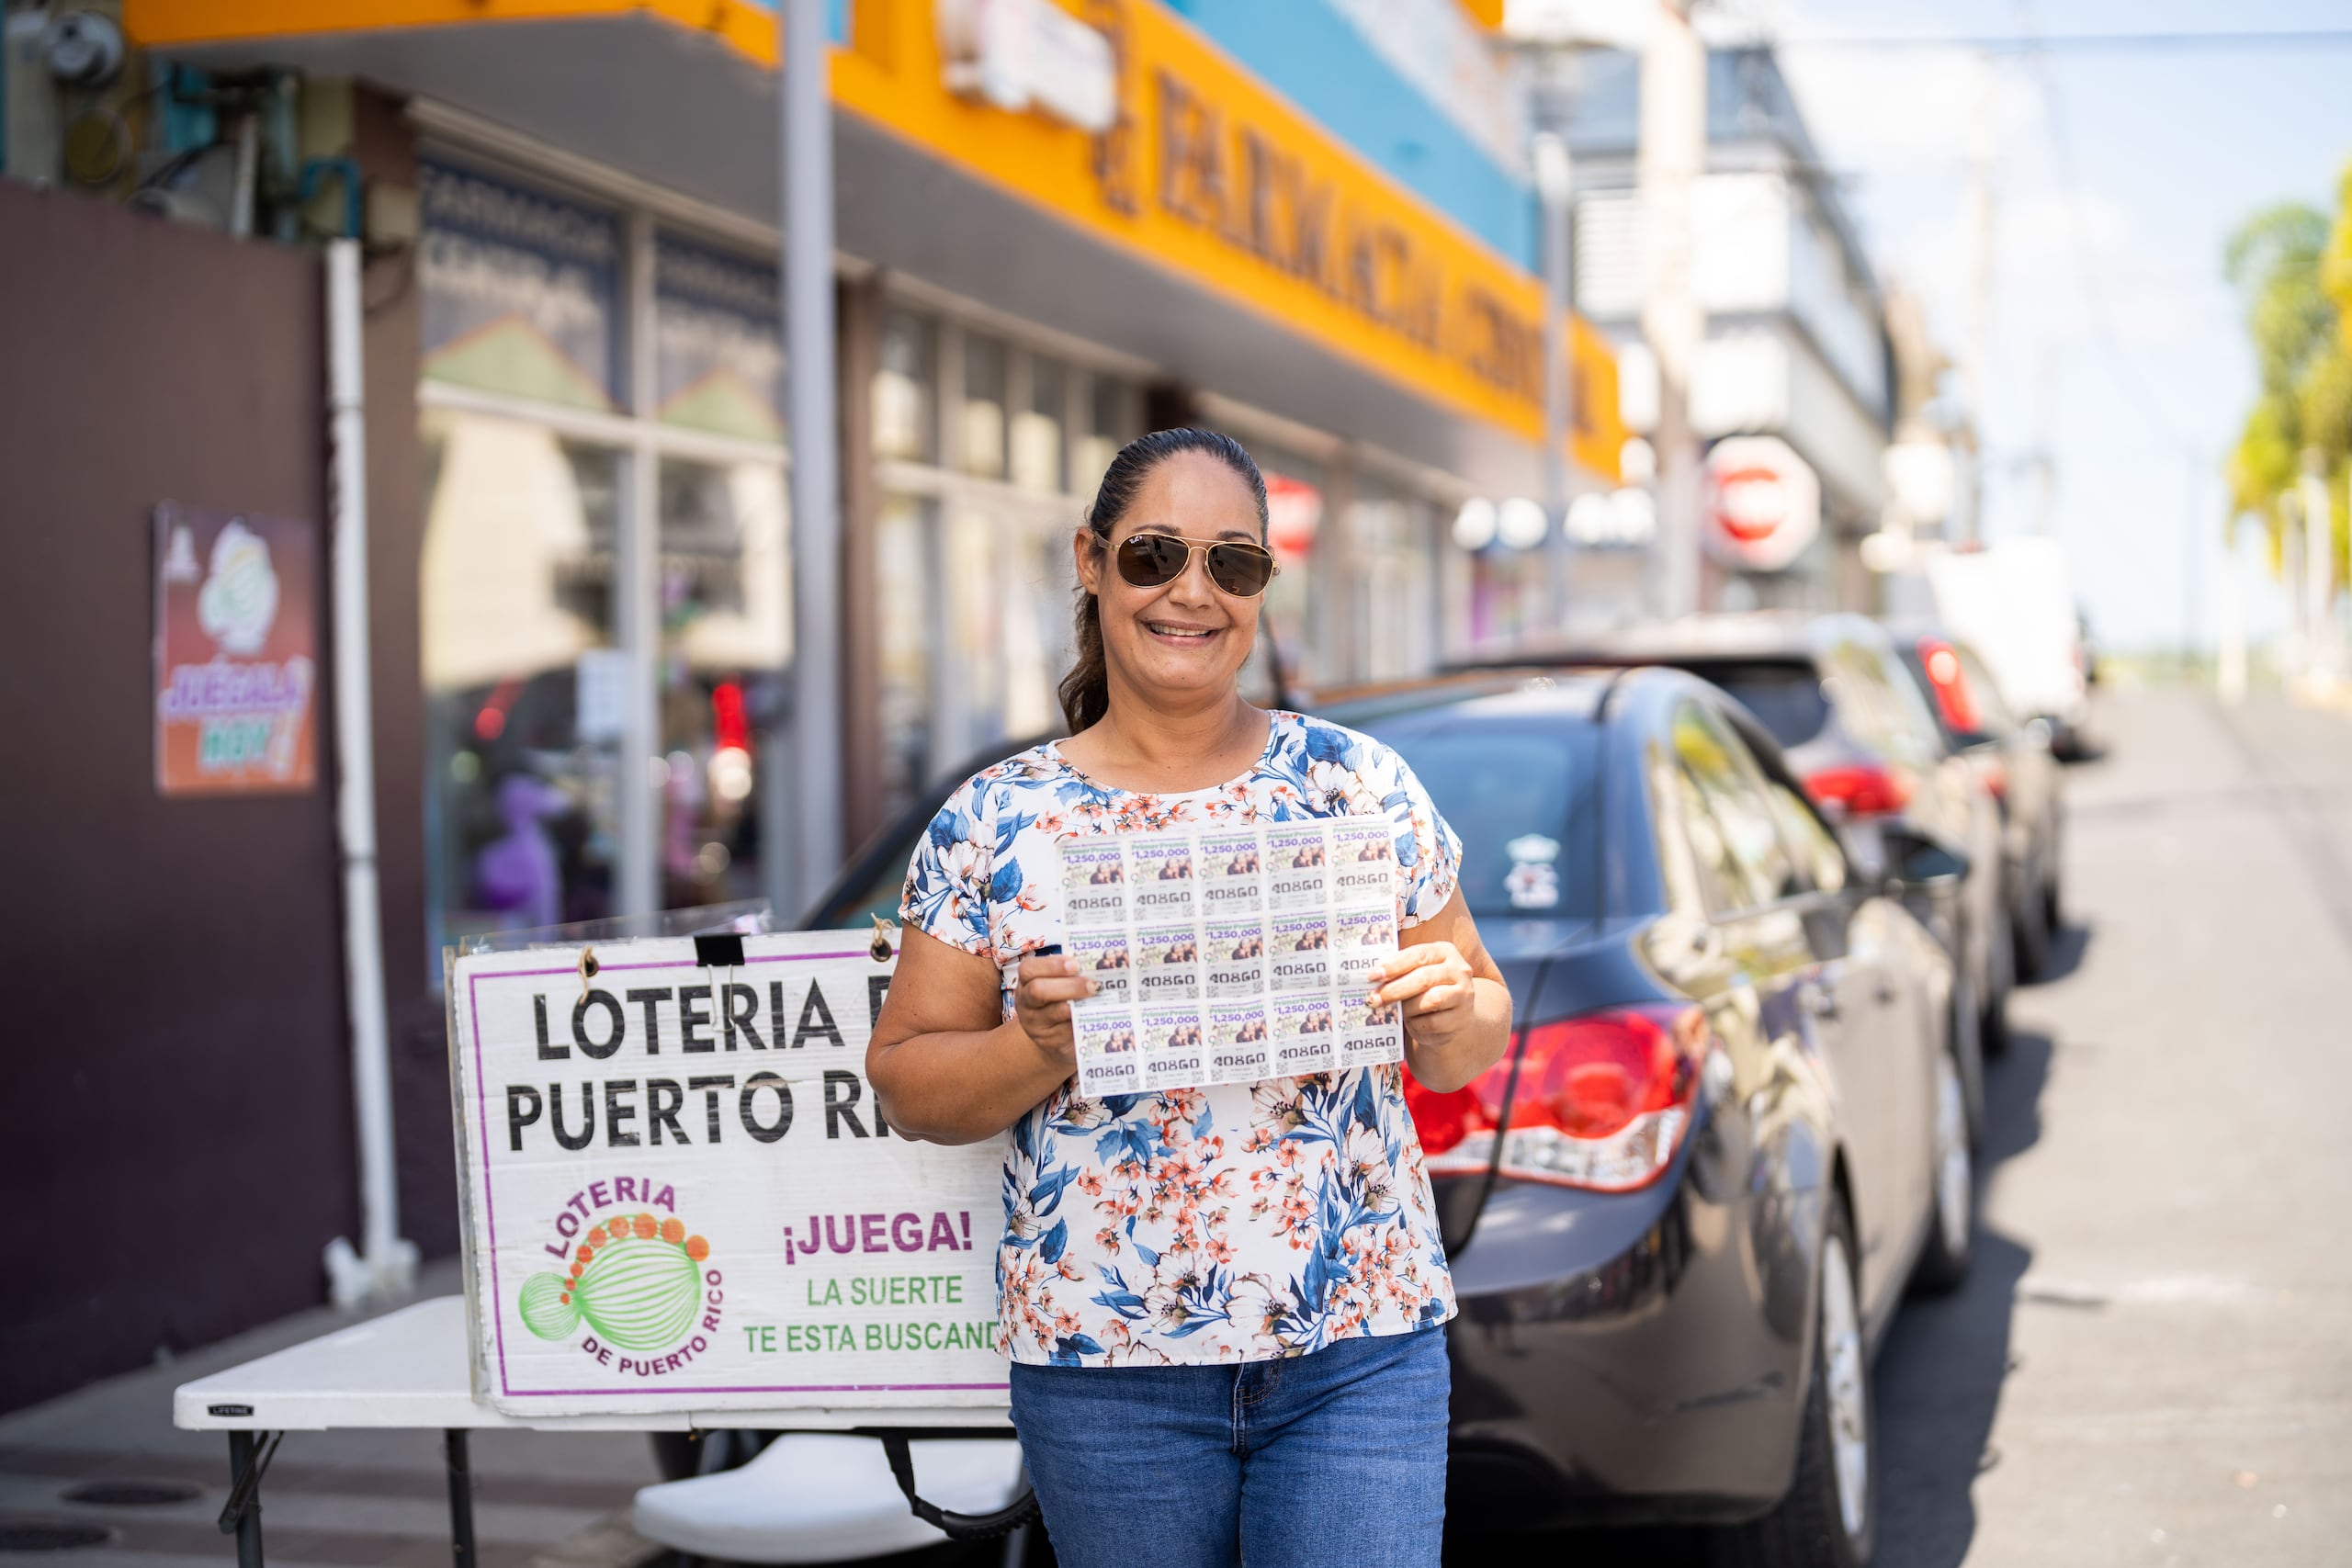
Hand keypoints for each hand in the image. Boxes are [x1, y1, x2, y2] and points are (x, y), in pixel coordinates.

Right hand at [1011, 953, 1093, 1067]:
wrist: (1056, 1038)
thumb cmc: (1061, 1000)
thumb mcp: (1059, 984)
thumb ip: (1070, 973)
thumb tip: (1095, 963)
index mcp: (1026, 982)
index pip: (1029, 969)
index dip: (1052, 965)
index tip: (1075, 965)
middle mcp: (1026, 1003)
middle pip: (1039, 990)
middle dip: (1069, 986)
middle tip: (1093, 985)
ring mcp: (1036, 1025)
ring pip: (1056, 1012)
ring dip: (1080, 1004)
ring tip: (1099, 999)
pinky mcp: (1050, 1043)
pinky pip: (1068, 1032)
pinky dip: (1084, 1023)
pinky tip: (1097, 1017)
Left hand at [1368, 941, 1478, 1051]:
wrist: (1454, 1015)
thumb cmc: (1428, 989)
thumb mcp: (1417, 973)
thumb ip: (1401, 971)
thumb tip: (1372, 978)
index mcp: (1445, 952)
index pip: (1418, 955)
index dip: (1394, 965)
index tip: (1372, 976)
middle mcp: (1459, 971)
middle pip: (1424, 978)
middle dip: (1394, 989)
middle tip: (1373, 999)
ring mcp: (1463, 996)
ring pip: (1430, 1000)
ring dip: (1406, 1008)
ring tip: (1393, 1011)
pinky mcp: (1460, 1019)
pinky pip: (1432, 1022)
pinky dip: (1415, 1024)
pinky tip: (1409, 1023)